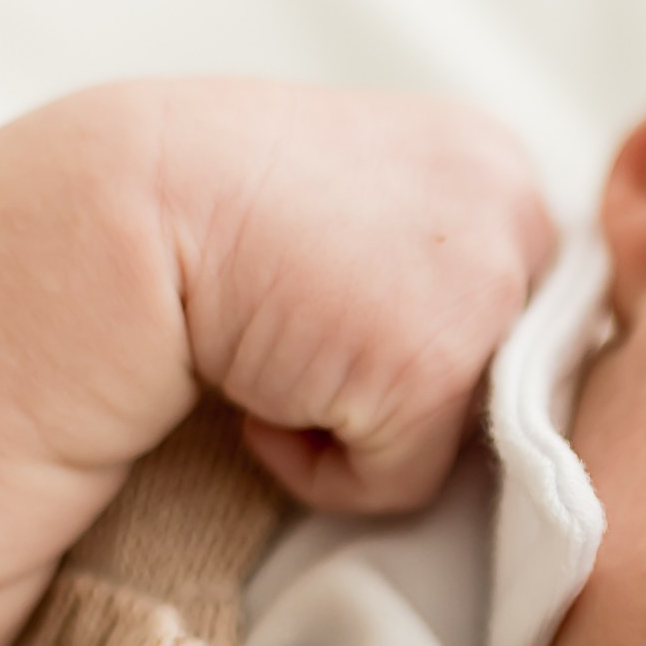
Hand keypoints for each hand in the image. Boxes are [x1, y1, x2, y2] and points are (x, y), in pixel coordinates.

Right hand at [151, 77, 555, 511]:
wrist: (131, 205)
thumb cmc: (218, 207)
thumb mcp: (360, 196)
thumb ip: (427, 251)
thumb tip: (459, 349)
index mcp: (492, 161)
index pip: (512, 302)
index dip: (417, 331)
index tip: (334, 304)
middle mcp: (514, 210)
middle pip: (496, 372)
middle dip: (401, 375)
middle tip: (304, 330)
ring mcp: (489, 288)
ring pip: (449, 432)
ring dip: (358, 421)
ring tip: (280, 354)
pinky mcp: (438, 371)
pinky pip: (398, 484)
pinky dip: (322, 470)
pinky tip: (260, 401)